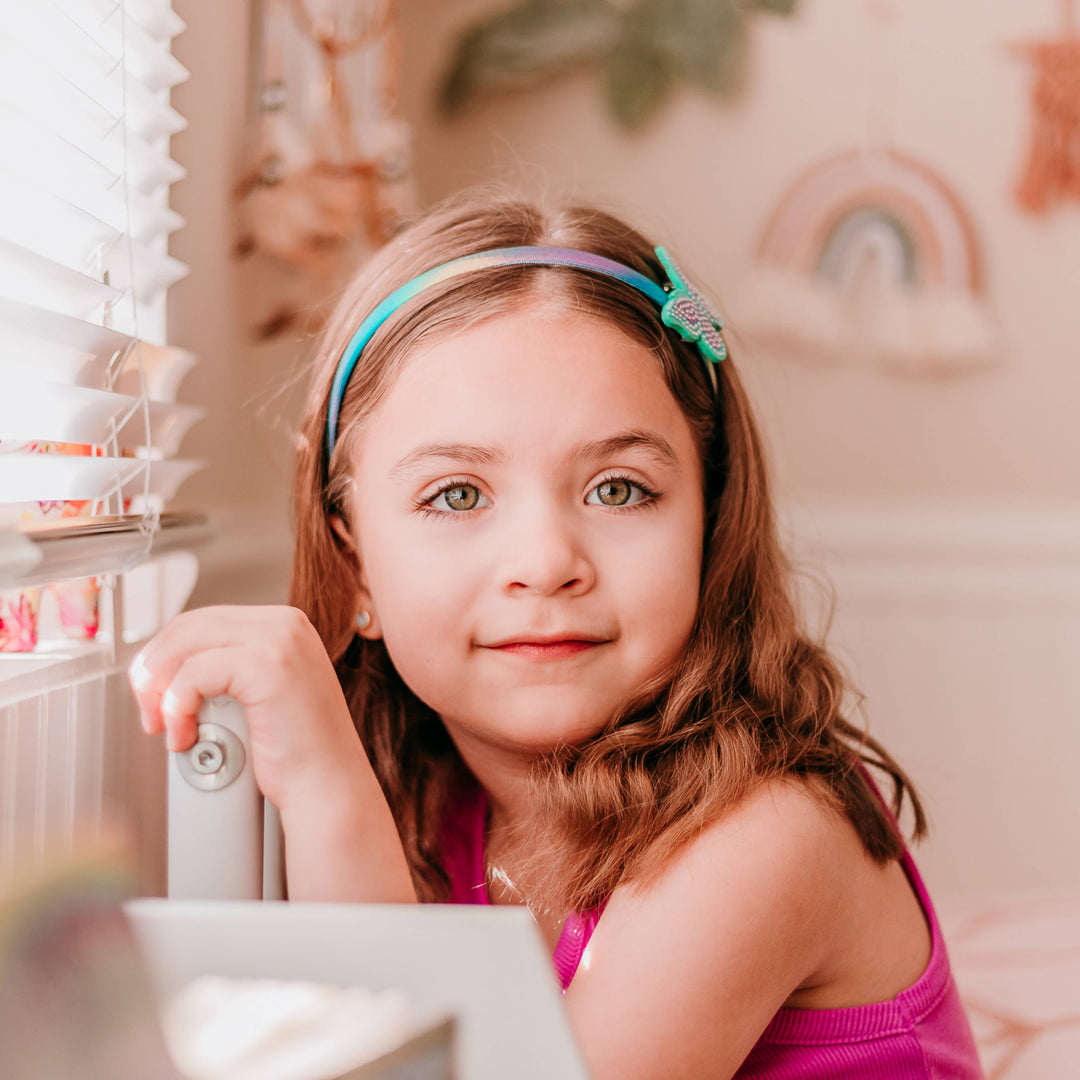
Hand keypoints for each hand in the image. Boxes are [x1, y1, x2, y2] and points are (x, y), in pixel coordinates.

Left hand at [129, 605, 363, 815]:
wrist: (328, 788)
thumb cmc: (297, 754)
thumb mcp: (259, 694)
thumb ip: (227, 670)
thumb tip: (167, 668)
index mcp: (285, 626)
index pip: (204, 620)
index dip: (167, 655)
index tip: (154, 692)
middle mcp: (286, 624)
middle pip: (189, 626)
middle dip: (155, 669)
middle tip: (150, 712)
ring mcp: (280, 641)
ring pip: (187, 643)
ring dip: (162, 689)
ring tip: (166, 725)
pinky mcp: (268, 666)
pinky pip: (194, 673)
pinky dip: (177, 706)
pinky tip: (185, 735)